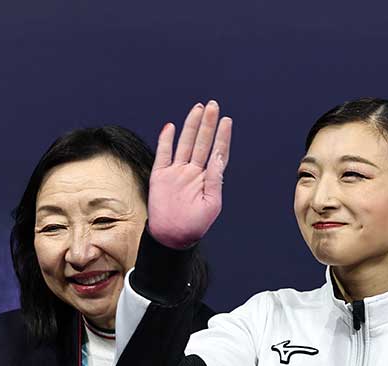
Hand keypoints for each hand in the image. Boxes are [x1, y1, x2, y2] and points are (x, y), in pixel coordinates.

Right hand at [148, 100, 232, 248]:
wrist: (172, 237)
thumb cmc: (195, 224)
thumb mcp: (212, 203)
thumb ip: (215, 178)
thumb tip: (217, 155)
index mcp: (208, 179)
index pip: (216, 152)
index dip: (222, 137)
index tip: (226, 121)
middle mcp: (193, 172)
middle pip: (201, 142)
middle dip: (207, 124)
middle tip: (213, 106)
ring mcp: (177, 172)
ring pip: (185, 143)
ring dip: (191, 126)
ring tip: (198, 108)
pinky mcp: (161, 175)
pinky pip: (163, 154)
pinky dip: (166, 140)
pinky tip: (171, 126)